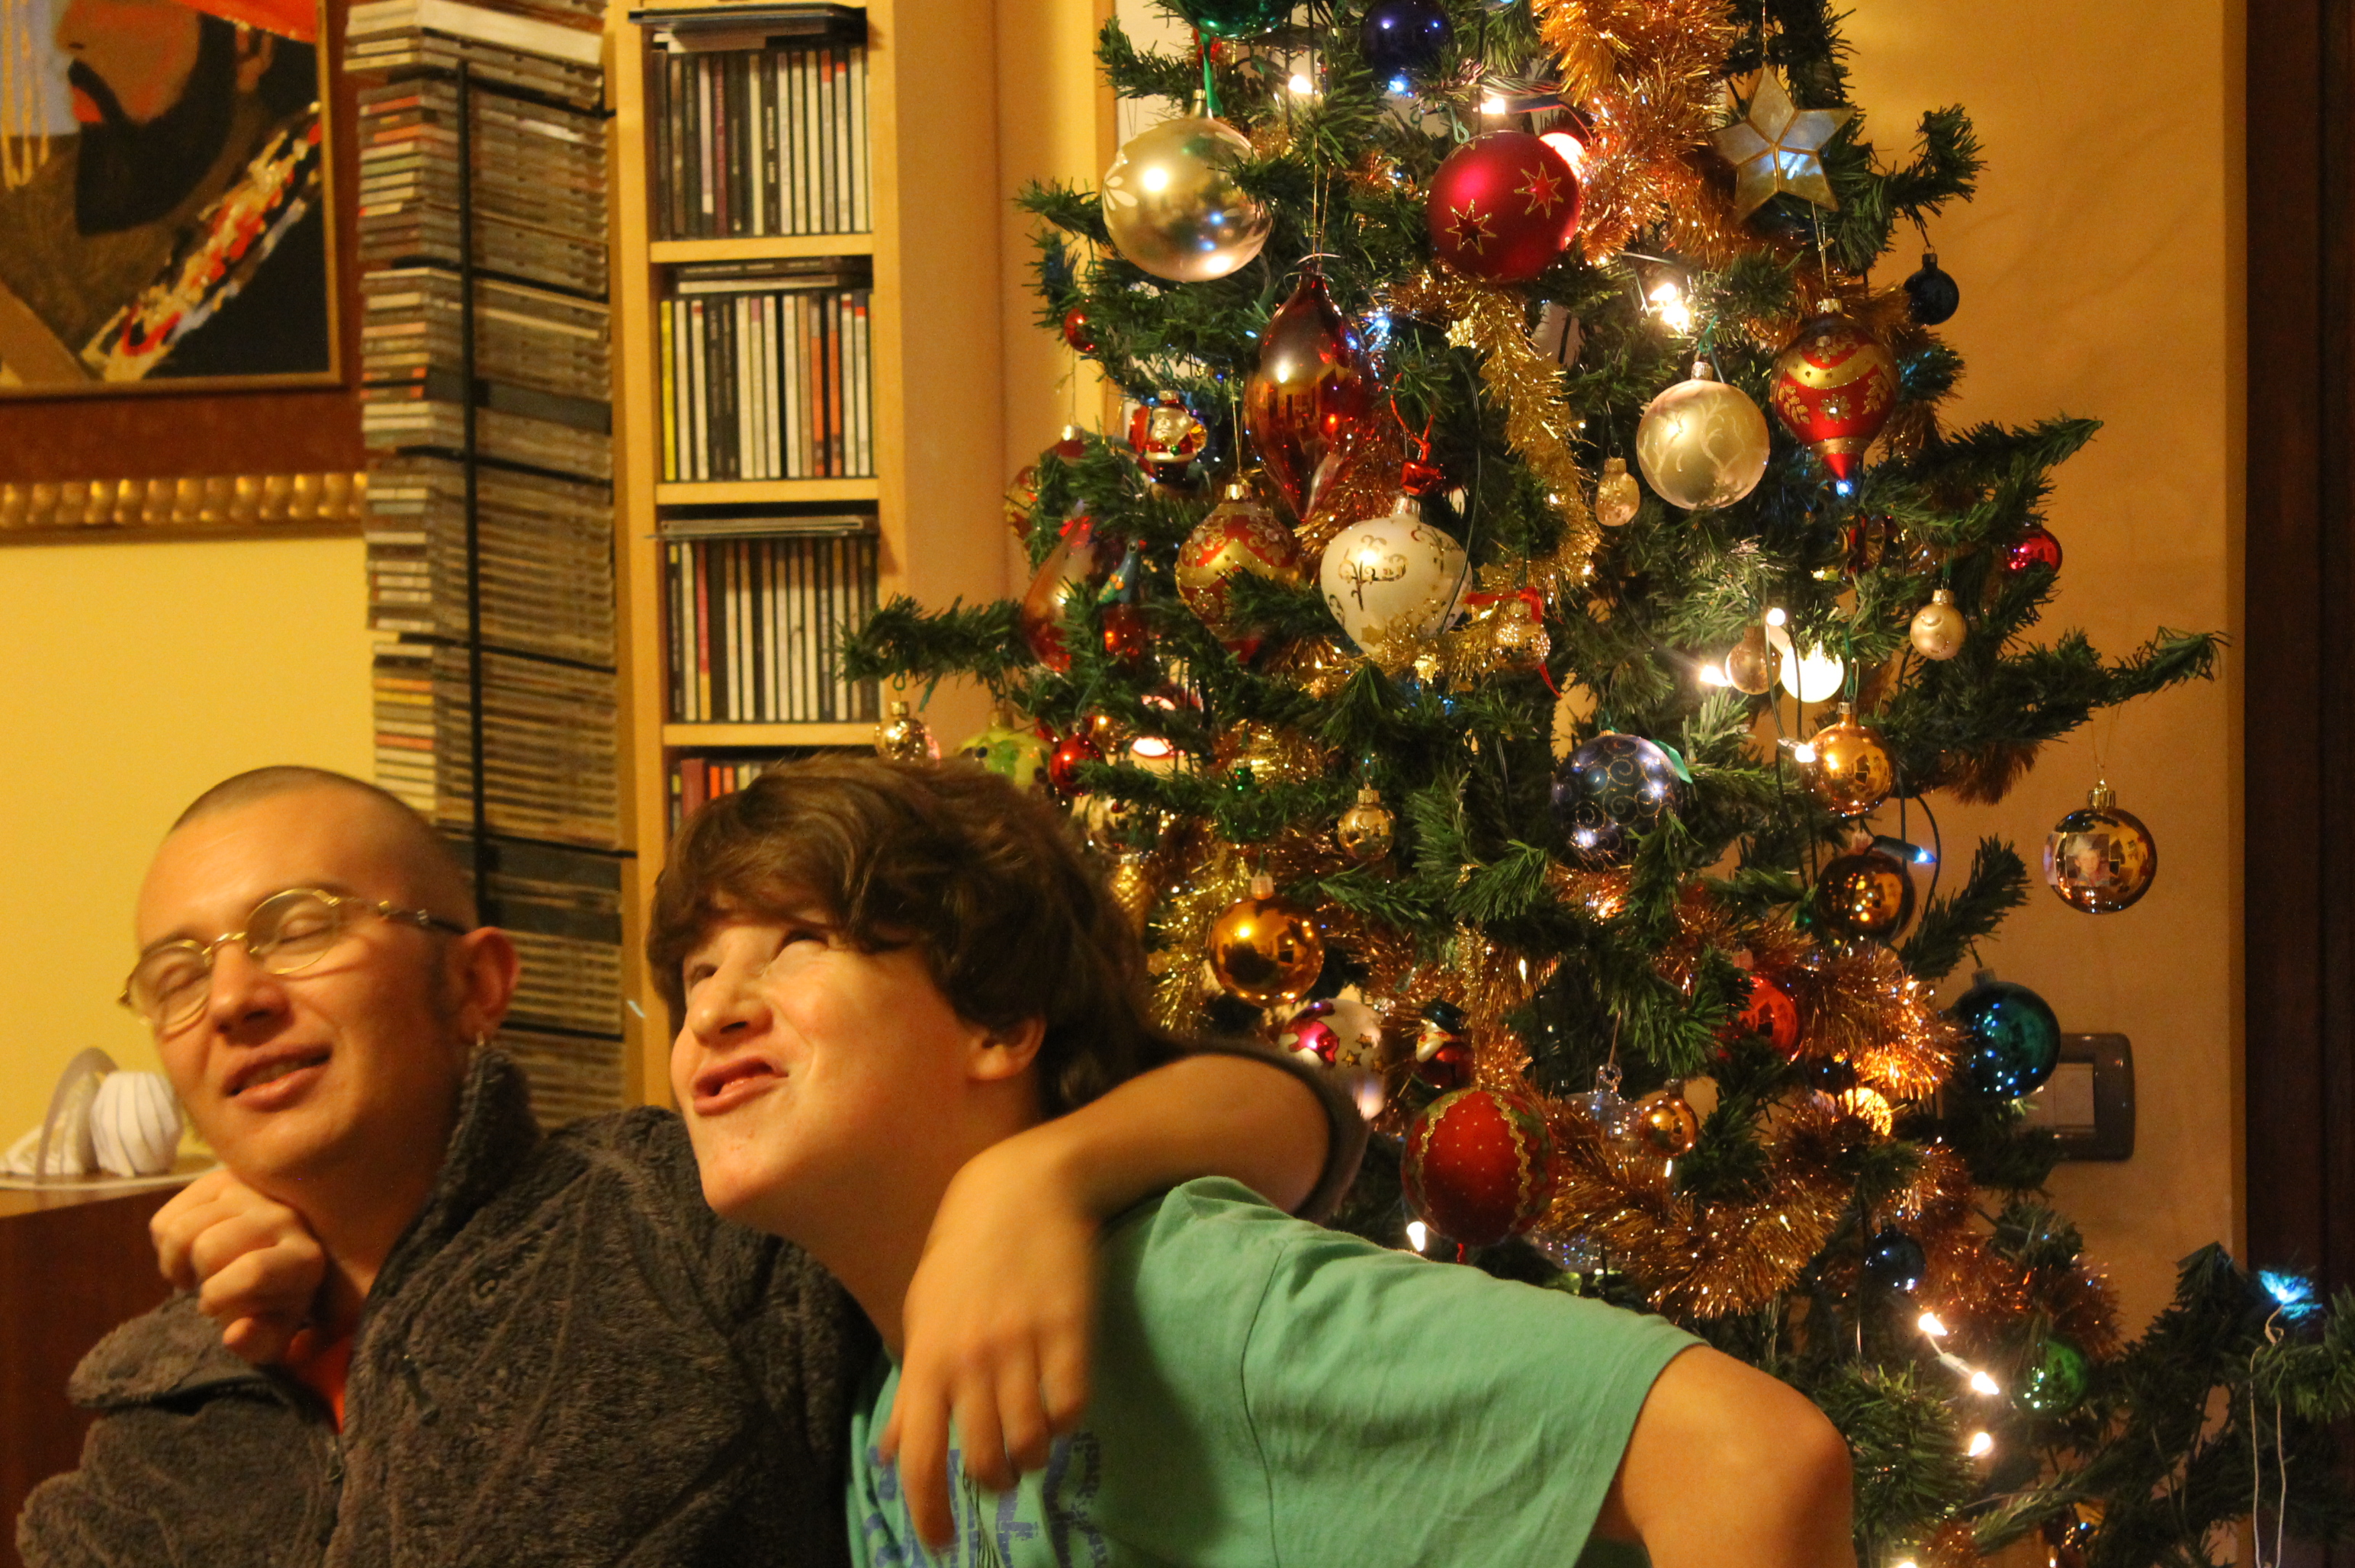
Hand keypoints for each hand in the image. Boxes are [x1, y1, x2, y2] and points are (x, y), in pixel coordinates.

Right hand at [150, 1168, 326, 1364]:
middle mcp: (283, 1217)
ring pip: (183, 1229)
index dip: (219, 1297)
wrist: (279, 1257)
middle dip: (198, 1276)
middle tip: (206, 1285)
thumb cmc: (274, 1302)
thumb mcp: (273, 1334)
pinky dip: (163, 1242)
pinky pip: (167, 1217)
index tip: (212, 1307)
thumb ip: (258, 1343)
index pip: (252, 1271)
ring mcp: (251, 1192)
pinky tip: (186, 1251)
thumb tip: (234, 1333)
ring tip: (192, 1271)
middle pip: (208, 1248)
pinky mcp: (220, 1179)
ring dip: (176, 1260)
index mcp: (303, 1260)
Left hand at [880, 1135, 1096, 1549]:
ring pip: (1032, 1441)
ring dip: (1033, 1457)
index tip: (940, 1544)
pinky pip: (1072, 1404)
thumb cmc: (963, 1254)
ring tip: (1033, 1446)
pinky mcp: (1070, 1328)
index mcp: (928, 1358)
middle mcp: (971, 1358)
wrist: (1021, 1186)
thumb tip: (892, 1454)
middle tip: (1001, 1475)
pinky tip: (1061, 1408)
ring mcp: (1022, 1344)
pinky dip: (1067, 1421)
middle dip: (993, 1483)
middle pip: (982, 1460)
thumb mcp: (924, 1317)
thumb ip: (912, 1390)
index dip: (928, 1513)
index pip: (921, 1460)